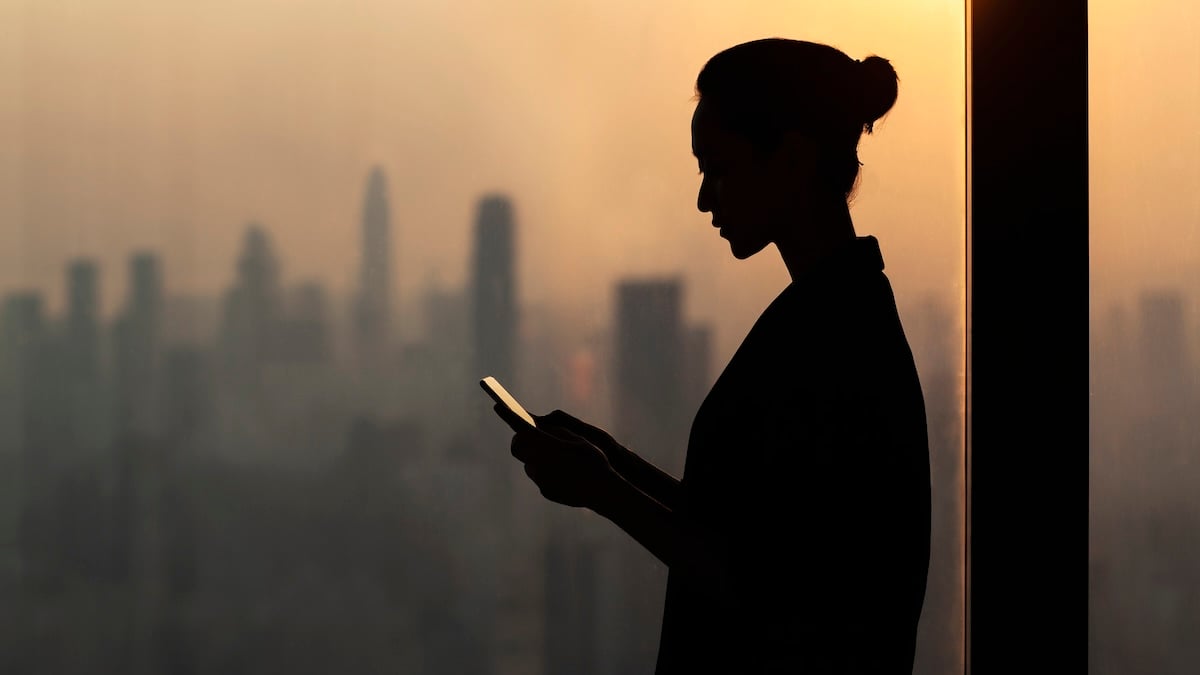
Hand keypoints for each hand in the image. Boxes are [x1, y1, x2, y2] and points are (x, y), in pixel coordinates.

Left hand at [499, 404, 615, 508]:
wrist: (602, 491)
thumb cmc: (593, 460)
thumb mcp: (577, 438)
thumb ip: (555, 431)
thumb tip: (538, 427)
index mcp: (546, 445)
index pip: (521, 427)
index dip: (508, 415)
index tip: (498, 406)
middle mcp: (538, 462)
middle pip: (517, 446)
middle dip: (520, 439)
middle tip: (528, 433)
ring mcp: (540, 478)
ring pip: (528, 463)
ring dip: (534, 456)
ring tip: (553, 454)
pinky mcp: (544, 490)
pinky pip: (539, 477)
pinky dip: (545, 471)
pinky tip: (562, 471)